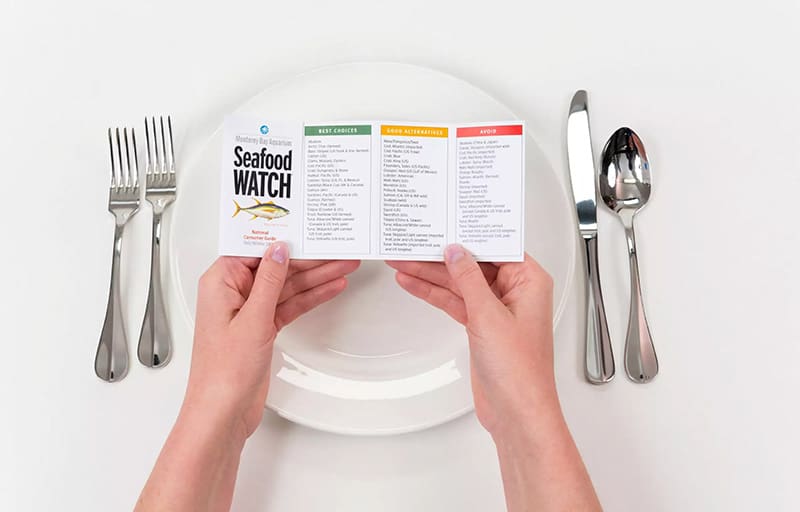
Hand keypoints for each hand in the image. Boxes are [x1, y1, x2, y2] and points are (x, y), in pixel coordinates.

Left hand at [185, 242, 359, 439]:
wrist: (223, 411)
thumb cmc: (222, 373)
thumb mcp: (252, 319)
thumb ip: (268, 282)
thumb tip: (278, 251)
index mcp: (220, 283)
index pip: (255, 249)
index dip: (283, 238)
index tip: (306, 230)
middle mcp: (233, 294)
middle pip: (276, 267)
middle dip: (308, 259)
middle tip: (336, 251)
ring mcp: (250, 311)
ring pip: (287, 286)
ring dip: (315, 278)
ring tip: (342, 266)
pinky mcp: (262, 328)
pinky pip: (290, 304)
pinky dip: (310, 298)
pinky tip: (329, 289)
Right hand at [387, 245, 555, 436]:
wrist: (516, 412)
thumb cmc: (521, 371)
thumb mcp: (489, 315)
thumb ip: (469, 280)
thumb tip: (456, 252)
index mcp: (529, 281)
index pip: (495, 246)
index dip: (467, 235)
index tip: (444, 224)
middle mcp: (515, 292)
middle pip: (472, 264)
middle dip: (440, 256)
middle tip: (412, 245)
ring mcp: (497, 310)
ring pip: (459, 283)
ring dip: (431, 275)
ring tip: (403, 262)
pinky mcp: (481, 326)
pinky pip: (455, 302)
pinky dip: (434, 294)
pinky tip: (414, 284)